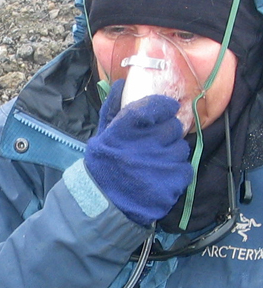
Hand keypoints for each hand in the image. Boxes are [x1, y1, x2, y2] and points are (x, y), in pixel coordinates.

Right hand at [84, 81, 191, 226]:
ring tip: (158, 162)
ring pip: (181, 148)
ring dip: (172, 153)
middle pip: (172, 127)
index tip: (166, 109)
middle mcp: (145, 144)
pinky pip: (185, 168)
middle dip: (167, 133)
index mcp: (124, 131)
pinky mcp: (173, 182)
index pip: (154, 106)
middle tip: (156, 143)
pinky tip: (162, 176)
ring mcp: (161, 164)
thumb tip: (120, 83)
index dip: (164, 106)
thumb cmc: (102, 167)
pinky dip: (176, 171)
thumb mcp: (102, 136)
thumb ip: (113, 109)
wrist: (104, 204)